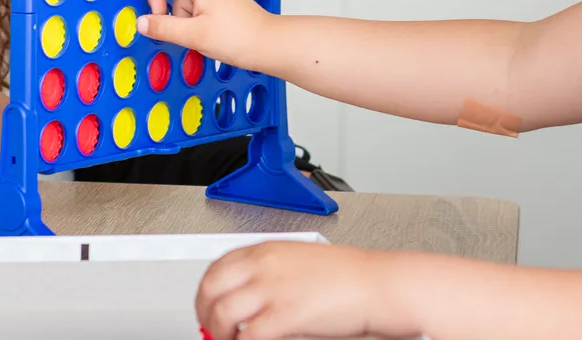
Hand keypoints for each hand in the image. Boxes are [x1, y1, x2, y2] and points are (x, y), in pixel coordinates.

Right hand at [123, 0, 279, 72]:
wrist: (270, 45)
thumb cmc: (239, 37)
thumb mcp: (195, 35)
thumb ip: (165, 28)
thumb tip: (142, 22)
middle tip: (159, 22)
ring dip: (174, 13)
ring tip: (189, 34)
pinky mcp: (218, 4)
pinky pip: (191, 5)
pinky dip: (185, 18)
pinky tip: (196, 34)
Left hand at [196, 242, 418, 339]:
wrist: (377, 284)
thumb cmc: (348, 275)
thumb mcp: (299, 261)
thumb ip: (271, 272)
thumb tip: (250, 293)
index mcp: (267, 249)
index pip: (217, 267)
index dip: (206, 291)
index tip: (207, 305)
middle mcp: (265, 265)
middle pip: (211, 289)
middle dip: (204, 313)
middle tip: (210, 328)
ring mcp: (273, 290)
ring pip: (221, 313)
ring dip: (218, 333)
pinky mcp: (285, 314)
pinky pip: (248, 335)